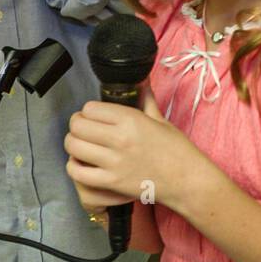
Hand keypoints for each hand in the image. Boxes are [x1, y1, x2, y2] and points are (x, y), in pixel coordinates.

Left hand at [64, 87, 201, 208]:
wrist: (187, 180)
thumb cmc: (177, 149)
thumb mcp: (161, 120)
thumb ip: (146, 99)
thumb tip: (142, 79)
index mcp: (131, 119)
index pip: (90, 108)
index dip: (88, 111)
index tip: (93, 116)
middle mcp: (120, 138)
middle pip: (77, 126)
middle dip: (77, 126)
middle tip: (84, 130)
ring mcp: (114, 162)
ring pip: (73, 147)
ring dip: (73, 144)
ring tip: (81, 145)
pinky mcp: (111, 182)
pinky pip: (76, 172)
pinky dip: (74, 167)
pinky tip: (82, 164)